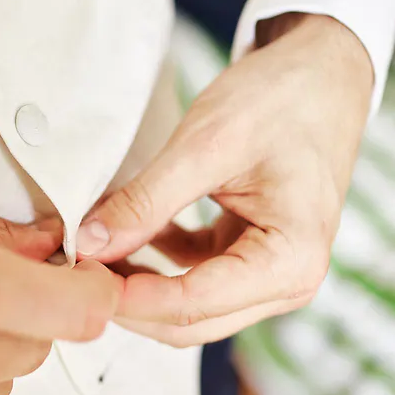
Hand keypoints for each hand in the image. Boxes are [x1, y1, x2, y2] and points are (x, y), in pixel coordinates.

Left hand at [77, 14, 372, 346]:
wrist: (322, 73)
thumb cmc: (282, 99)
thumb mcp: (205, 146)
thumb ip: (145, 202)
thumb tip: (88, 245)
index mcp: (290, 261)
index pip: (192, 305)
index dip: (128, 298)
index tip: (76, 276)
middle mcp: (288, 282)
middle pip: (189, 321)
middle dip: (128, 301)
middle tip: (72, 269)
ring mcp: (270, 275)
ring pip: (186, 306)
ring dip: (136, 285)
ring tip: (89, 249)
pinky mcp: (249, 258)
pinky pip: (191, 278)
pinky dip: (154, 264)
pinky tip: (122, 233)